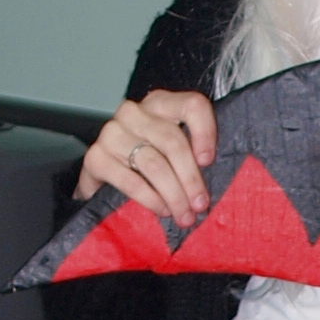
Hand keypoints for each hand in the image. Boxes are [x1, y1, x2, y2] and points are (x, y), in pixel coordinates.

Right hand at [74, 89, 216, 228]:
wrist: (105, 182)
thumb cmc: (148, 167)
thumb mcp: (174, 154)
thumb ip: (193, 154)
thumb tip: (224, 176)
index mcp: (160, 104)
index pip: (191, 105)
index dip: (205, 132)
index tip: (209, 161)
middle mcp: (134, 112)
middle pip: (172, 140)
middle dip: (191, 178)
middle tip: (200, 204)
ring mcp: (112, 132)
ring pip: (153, 163)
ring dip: (174, 194)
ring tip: (184, 215)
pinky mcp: (96, 157)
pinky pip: (130, 180)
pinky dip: (150, 198)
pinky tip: (162, 210)